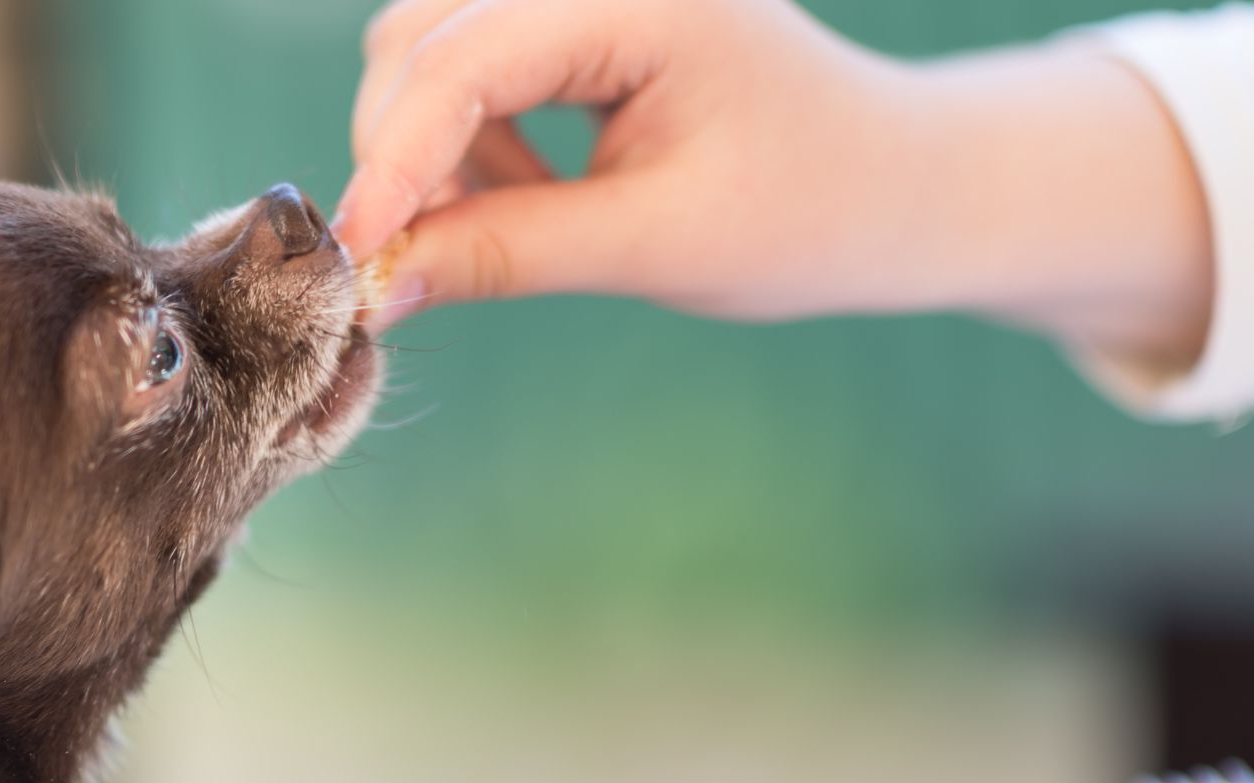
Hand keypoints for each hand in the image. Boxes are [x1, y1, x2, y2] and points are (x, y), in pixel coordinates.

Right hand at [336, 0, 1211, 367]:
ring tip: (492, 230)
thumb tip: (376, 284)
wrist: (898, 188)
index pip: (470, 59)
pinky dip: (466, 136)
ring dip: (429, 146)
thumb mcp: (658, 245)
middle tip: (407, 261)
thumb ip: (508, 253)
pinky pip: (473, 61)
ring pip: (433, 44)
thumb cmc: (811, 213)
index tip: (356, 252)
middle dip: (400, 151)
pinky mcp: (580, 16)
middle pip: (424, 35)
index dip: (397, 158)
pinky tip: (523, 192)